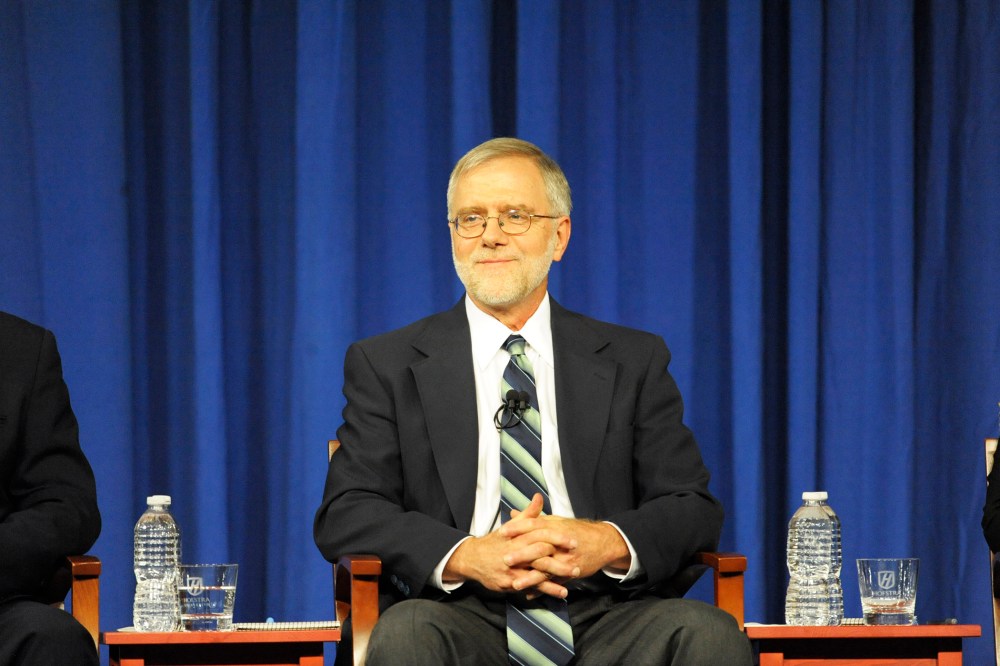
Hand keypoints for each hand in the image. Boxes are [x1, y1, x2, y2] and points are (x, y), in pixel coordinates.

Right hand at [443, 495, 577, 597]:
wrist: (473, 558)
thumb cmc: (496, 541)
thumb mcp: (511, 526)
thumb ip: (528, 513)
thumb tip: (539, 497)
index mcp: (518, 538)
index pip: (540, 536)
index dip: (558, 539)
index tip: (573, 542)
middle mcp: (515, 554)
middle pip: (540, 558)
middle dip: (560, 563)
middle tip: (578, 565)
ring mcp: (512, 570)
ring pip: (536, 576)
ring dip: (556, 580)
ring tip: (573, 581)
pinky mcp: (509, 584)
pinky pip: (530, 588)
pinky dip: (545, 591)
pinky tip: (560, 593)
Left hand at [501, 506, 631, 580]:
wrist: (602, 542)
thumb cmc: (576, 530)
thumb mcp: (556, 520)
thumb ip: (534, 518)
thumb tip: (513, 513)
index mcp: (554, 527)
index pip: (533, 525)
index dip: (517, 528)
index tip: (502, 532)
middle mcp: (559, 543)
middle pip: (538, 548)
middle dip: (521, 555)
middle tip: (504, 560)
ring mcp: (565, 559)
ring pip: (546, 569)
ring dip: (530, 578)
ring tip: (515, 584)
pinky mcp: (571, 572)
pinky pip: (555, 582)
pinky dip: (543, 589)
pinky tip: (530, 595)